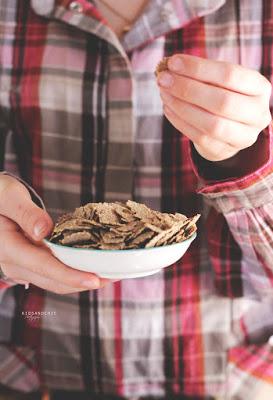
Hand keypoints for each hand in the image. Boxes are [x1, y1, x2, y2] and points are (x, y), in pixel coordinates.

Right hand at [0, 175, 109, 293]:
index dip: (70, 275)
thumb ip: (26, 213)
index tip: (95, 279)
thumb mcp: (9, 197)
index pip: (43, 266)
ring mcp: (21, 267)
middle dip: (84, 282)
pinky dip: (73, 274)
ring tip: (109, 275)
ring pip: (55, 282)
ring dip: (81, 281)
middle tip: (113, 277)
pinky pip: (53, 275)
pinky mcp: (29, 265)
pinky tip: (91, 267)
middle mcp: (14, 264)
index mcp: (8, 248)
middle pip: (53, 280)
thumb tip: (43, 231)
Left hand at [157, 54, 271, 160]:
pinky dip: (179, 121)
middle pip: (222, 101)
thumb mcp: (218, 81)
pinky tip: (168, 108)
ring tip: (164, 93)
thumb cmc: (221, 95)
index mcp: (260, 88)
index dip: (199, 68)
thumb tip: (170, 65)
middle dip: (188, 89)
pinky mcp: (224, 150)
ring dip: (182, 106)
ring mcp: (243, 136)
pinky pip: (199, 138)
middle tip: (163, 79)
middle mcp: (258, 114)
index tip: (174, 62)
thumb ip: (201, 72)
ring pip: (211, 124)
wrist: (227, 130)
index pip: (230, 75)